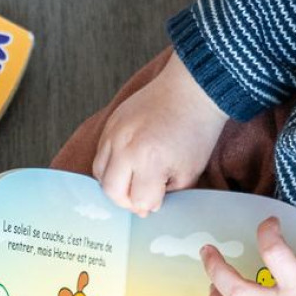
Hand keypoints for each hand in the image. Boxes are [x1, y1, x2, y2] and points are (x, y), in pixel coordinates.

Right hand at [93, 50, 227, 215]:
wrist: (192, 90)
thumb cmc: (196, 130)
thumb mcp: (189, 171)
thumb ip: (167, 193)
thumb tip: (145, 206)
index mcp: (149, 160)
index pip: (139, 201)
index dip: (152, 204)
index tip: (161, 197)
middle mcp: (125, 147)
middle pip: (112, 192)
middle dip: (128, 201)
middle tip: (143, 196)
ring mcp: (114, 133)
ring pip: (99, 174)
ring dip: (115, 184)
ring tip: (135, 181)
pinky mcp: (110, 123)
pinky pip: (100, 154)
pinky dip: (111, 165)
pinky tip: (129, 164)